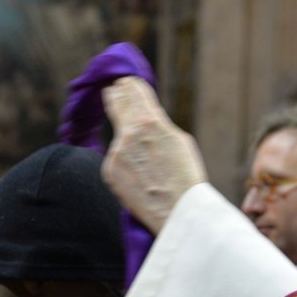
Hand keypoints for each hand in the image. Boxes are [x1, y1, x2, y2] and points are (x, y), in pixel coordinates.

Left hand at [101, 77, 206, 233]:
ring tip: (134, 141)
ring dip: (124, 135)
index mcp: (150, 121)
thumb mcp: (179, 141)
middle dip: (116, 96)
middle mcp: (129, 133)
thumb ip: (159, 125)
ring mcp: (116, 153)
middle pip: (115, 103)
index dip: (130, 86)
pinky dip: (124, 163)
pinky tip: (139, 174)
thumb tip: (145, 118)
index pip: (134, 91)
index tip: (126, 83)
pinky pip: (116, 160)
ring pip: (118, 136)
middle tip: (113, 91)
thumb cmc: (186, 178)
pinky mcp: (110, 172)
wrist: (178, 213)